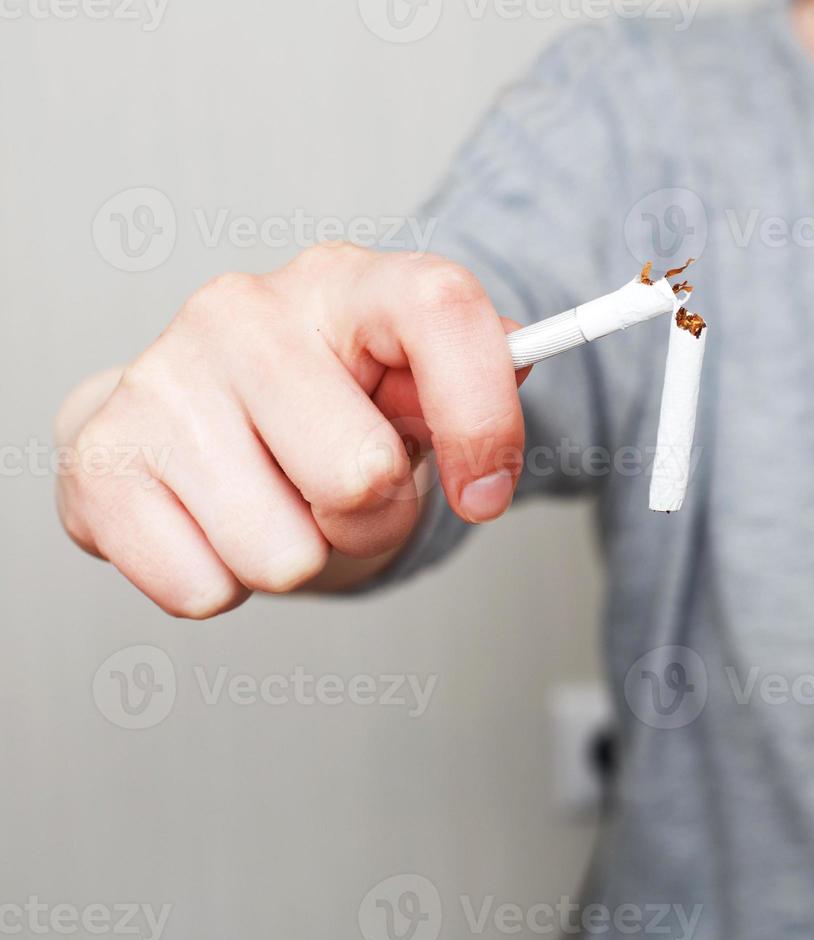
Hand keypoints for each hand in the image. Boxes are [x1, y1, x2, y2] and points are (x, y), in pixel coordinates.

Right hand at [55, 243, 527, 617]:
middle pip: (361, 476)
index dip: (483, 418)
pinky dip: (223, 582)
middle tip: (343, 494)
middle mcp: (243, 310)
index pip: (443, 310)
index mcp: (346, 283)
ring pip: (285, 553)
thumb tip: (522, 353)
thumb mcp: (412, 386)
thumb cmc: (322, 408)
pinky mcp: (98, 457)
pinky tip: (213, 521)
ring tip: (275, 502)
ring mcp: (161, 378)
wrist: (196, 419)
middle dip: (371, 518)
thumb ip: (477, 375)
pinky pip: (203, 589)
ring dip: (296, 554)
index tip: (486, 494)